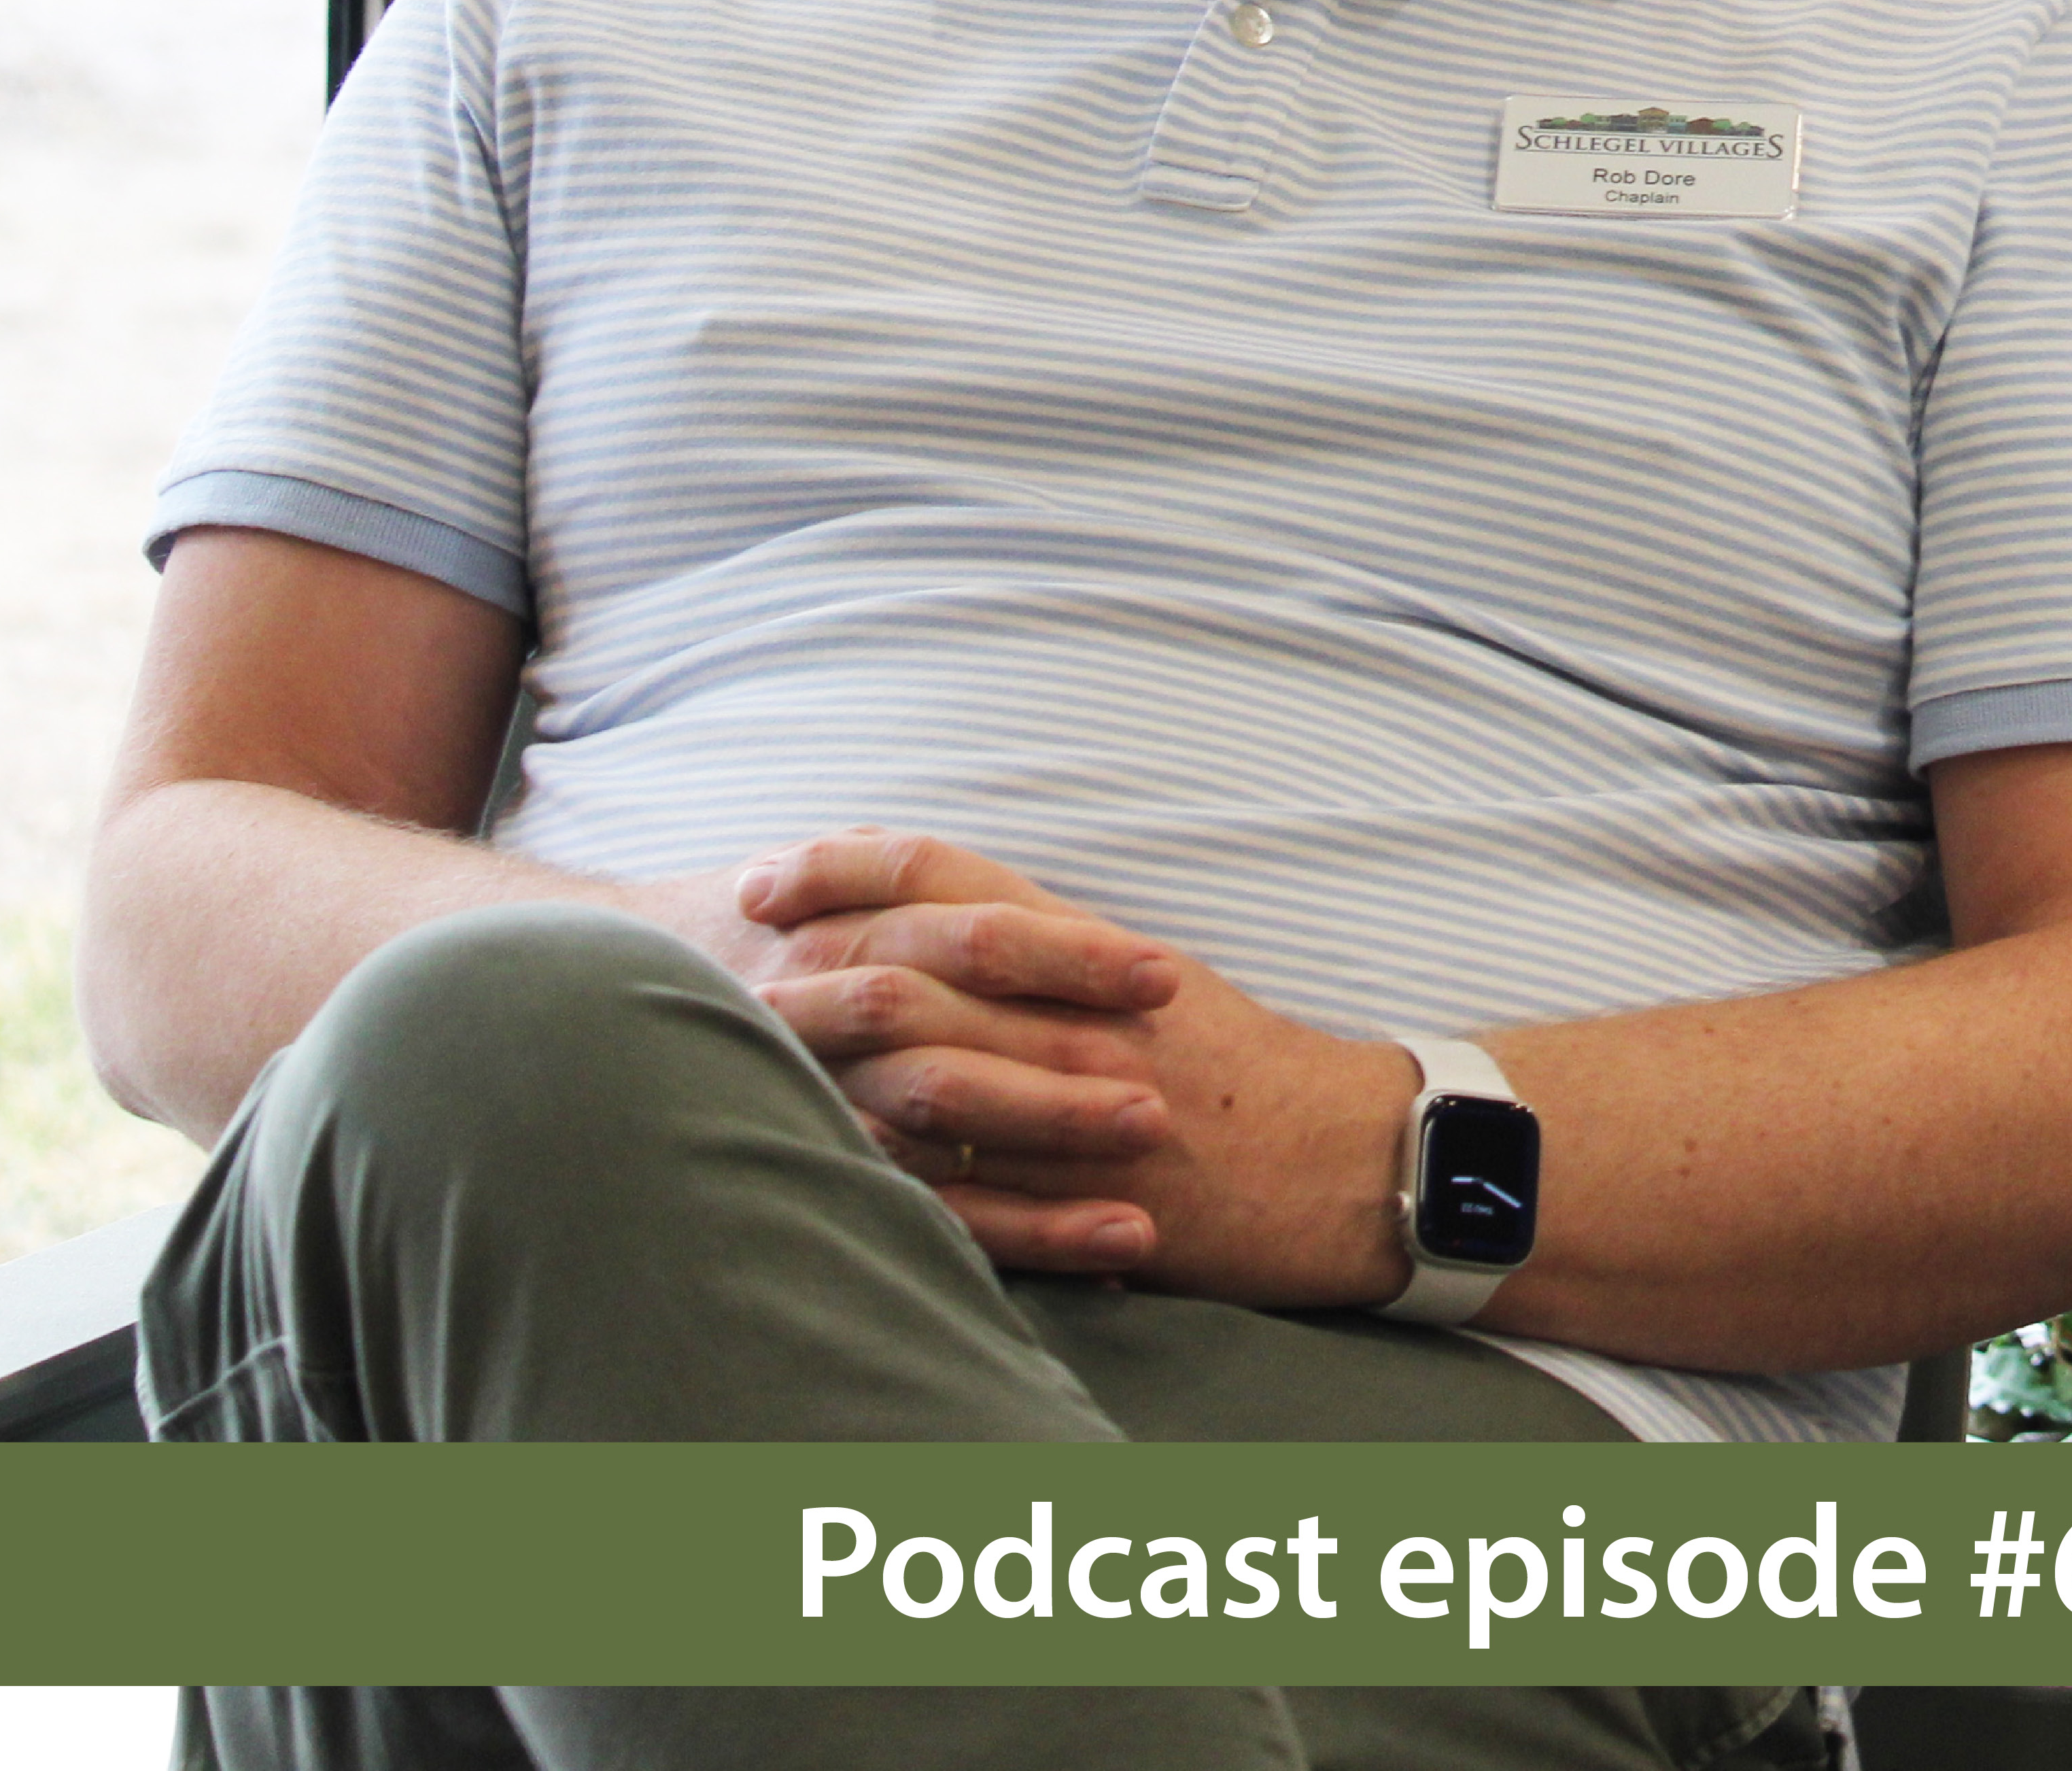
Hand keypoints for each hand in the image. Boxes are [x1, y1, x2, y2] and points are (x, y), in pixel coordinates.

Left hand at [726, 829, 1431, 1311]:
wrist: (1354, 1159)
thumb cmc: (1252, 1070)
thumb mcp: (1154, 980)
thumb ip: (1050, 948)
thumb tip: (945, 921)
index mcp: (1093, 953)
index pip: (948, 884)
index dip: (845, 870)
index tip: (766, 875)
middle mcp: (1081, 1018)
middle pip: (914, 971)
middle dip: (804, 967)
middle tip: (717, 965)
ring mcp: (1084, 1110)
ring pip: (925, 1078)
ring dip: (825, 1073)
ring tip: (738, 1062)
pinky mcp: (1092, 1201)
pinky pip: (970, 1193)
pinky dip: (892, 1178)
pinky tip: (820, 1173)